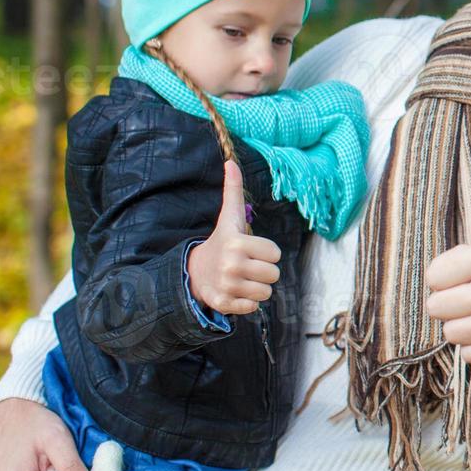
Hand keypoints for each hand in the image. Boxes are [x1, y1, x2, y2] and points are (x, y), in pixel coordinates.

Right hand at [187, 160, 281, 315]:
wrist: (194, 271)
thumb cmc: (221, 241)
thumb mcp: (228, 217)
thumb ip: (232, 190)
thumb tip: (230, 162)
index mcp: (237, 243)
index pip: (275, 253)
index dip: (266, 252)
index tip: (250, 249)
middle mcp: (232, 265)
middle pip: (273, 274)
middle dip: (263, 271)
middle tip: (246, 266)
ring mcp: (227, 286)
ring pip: (266, 293)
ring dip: (257, 287)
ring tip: (241, 279)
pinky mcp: (224, 304)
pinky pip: (253, 308)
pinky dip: (247, 303)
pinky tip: (235, 292)